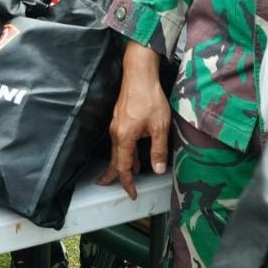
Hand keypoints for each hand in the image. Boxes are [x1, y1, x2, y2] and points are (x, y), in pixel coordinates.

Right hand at [97, 45, 171, 198]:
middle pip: (115, 161)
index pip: (124, 167)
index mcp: (125, 138)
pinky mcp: (119, 118)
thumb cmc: (149, 98)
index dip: (127, 182)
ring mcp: (116, 125)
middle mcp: (116, 133)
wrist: (139, 75)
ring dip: (122, 163)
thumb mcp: (159, 126)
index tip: (132, 193)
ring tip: (128, 174)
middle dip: (114, 176)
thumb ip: (158, 149)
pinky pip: (120, 140)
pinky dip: (125, 151)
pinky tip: (134, 152)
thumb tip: (158, 168)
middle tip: (108, 186)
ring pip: (117, 150)